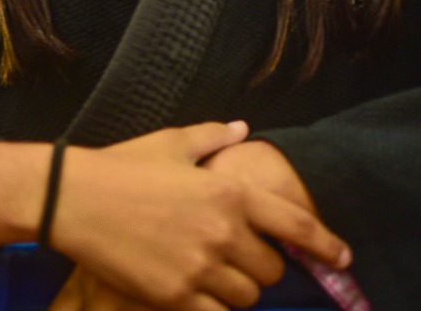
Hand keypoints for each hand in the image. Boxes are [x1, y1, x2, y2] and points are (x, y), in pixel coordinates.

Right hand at [50, 121, 349, 310]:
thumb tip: (242, 128)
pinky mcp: (174, 296)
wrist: (76, 199)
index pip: (293, 224)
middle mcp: (222, 232)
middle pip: (269, 270)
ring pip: (245, 297)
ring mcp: (199, 268)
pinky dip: (213, 307)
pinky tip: (199, 292)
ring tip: (216, 273)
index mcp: (228, 191)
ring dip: (238, 289)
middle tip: (240, 255)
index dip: (325, 244)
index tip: (345, 258)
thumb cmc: (125, 165)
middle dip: (262, 266)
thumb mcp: (174, 142)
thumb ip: (214, 137)